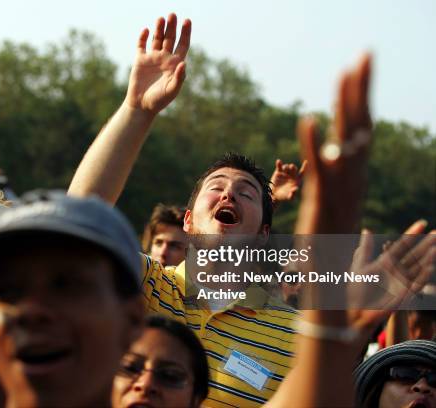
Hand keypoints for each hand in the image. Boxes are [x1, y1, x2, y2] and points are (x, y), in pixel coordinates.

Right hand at [124, 13, 190, 114]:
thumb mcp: (172, 90)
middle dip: (172, 26)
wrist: (142, 106)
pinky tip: (146, 30)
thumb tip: (183, 63)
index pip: (183, 44)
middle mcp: (164, 58)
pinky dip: (142, 37)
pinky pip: (141, 45)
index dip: (185, 33)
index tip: (187, 21)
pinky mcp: (140, 60)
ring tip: (161, 19)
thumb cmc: (159, 100)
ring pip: (157, 39)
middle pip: (170, 38)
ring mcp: (152, 58)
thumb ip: (179, 78)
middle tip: (172, 15)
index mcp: (175, 64)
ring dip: (159, 29)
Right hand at [270, 159, 306, 204]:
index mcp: (297, 179)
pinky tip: (279, 161)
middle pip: (294, 169)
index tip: (306, 161)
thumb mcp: (289, 197)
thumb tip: (296, 189)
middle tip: (291, 167)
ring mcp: (285, 173)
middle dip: (293, 167)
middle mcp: (291, 175)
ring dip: (286, 167)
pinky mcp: (278, 172)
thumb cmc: (284, 196)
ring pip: (287, 166)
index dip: (304, 167)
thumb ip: (293, 194)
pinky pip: (279, 166)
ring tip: (284, 169)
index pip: (302, 172)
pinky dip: (279, 164)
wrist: (274, 195)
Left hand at [296, 53, 371, 232]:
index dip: (360, 96)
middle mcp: (354, 176)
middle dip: (359, 90)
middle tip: (363, 55)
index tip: (358, 66)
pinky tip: (306, 121)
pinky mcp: (322, 201)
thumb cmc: (330, 235)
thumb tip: (335, 151)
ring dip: (344, 107)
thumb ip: (334, 173)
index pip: (361, 126)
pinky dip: (313, 145)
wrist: (331, 272)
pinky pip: (318, 169)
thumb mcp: (333, 197)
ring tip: (343, 74)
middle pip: (359, 125)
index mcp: (355, 173)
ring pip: (346, 140)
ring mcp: (341, 187)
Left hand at [343, 221, 433, 340]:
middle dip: (426, 244)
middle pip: (415, 254)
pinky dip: (422, 276)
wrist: (354, 312)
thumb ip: (365, 249)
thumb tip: (367, 230)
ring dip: (428, 258)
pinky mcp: (402, 295)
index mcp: (387, 262)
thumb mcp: (359, 266)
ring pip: (418, 267)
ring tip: (435, 247)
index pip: (402, 245)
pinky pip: (415, 284)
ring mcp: (401, 282)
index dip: (412, 234)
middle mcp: (397, 271)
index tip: (423, 222)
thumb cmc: (355, 291)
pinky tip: (429, 266)